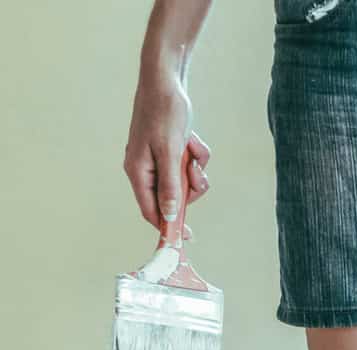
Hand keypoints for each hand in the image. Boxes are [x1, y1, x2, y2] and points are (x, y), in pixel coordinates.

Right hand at [125, 66, 209, 232]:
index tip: (187, 238)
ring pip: (185, 180)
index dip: (169, 226)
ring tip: (192, 147)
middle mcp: (145, 168)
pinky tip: (193, 139)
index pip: (151, 210)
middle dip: (190, 186)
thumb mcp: (170, 152)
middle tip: (194, 169)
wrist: (167, 80)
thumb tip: (170, 216)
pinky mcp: (171, 150)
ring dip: (195, 167)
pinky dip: (196, 154)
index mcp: (137, 171)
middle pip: (173, 197)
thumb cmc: (164, 113)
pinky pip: (189, 164)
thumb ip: (170, 185)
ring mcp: (158, 159)